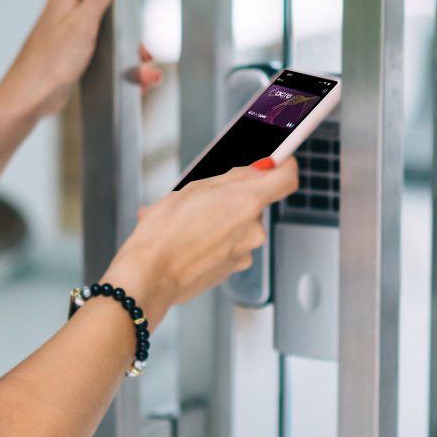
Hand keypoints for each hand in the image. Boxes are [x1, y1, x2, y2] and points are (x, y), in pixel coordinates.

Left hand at [1, 0, 163, 119]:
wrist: (29, 99)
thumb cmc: (48, 64)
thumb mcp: (82, 24)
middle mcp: (66, 9)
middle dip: (126, 14)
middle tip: (138, 33)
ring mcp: (70, 31)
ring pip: (107, 27)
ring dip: (127, 45)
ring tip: (142, 65)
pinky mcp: (73, 53)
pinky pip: (102, 50)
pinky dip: (118, 62)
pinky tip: (132, 76)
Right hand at [111, 158, 300, 330]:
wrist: (151, 275)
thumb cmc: (164, 233)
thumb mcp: (195, 188)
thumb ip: (234, 177)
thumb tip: (258, 170)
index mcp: (247, 202)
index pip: (286, 178)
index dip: (283, 166)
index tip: (278, 161)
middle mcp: (253, 230)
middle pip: (256, 203)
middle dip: (234, 197)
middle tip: (204, 199)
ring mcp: (244, 253)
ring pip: (240, 226)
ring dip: (220, 220)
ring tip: (188, 223)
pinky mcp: (232, 269)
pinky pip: (229, 246)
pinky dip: (213, 241)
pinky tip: (189, 241)